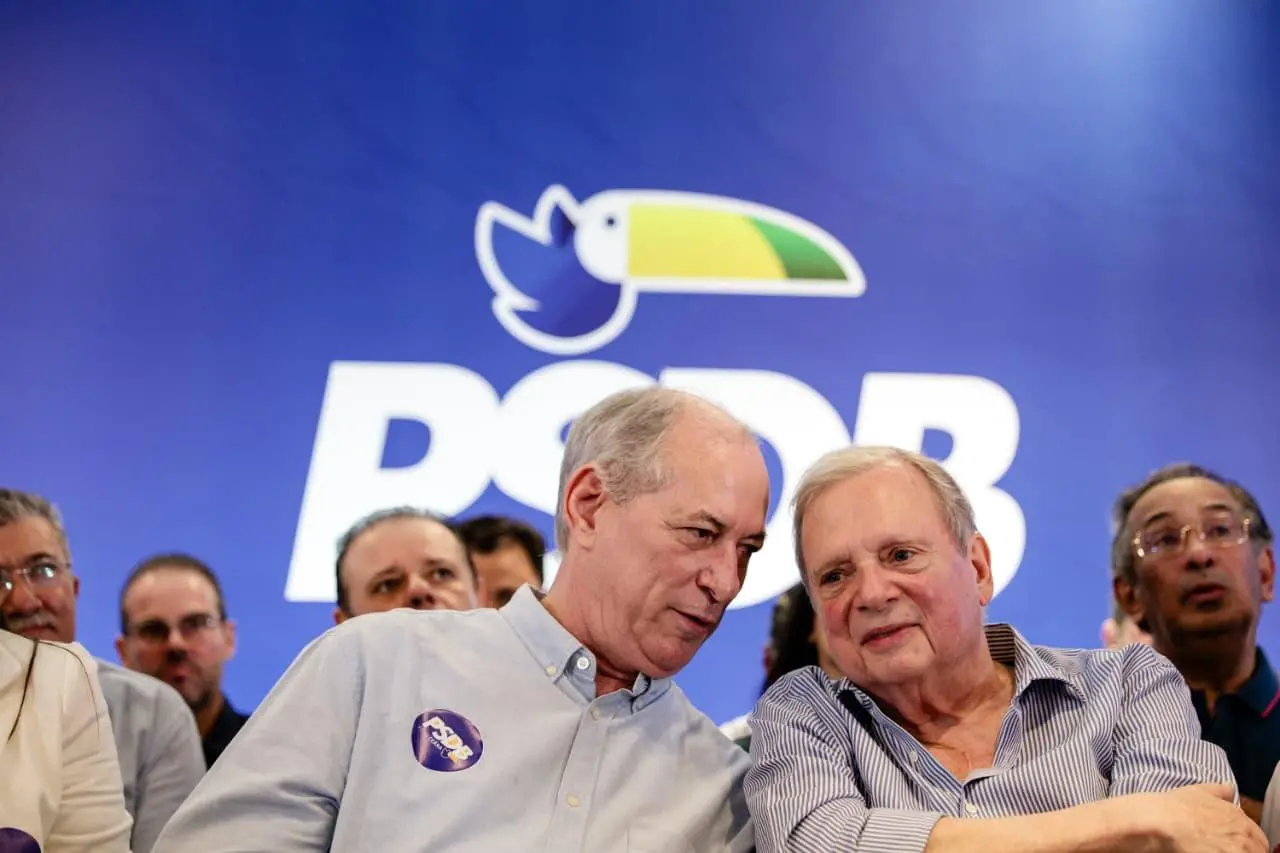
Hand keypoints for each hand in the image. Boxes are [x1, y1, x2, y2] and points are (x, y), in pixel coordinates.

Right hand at [1129, 784, 1266, 852]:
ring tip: (1214, 851)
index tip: (1235, 845)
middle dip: (1245, 850)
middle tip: (1225, 849)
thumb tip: (1230, 789)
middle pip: (1256, 851)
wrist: (1162, 820)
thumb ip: (1218, 790)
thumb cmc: (1176, 805)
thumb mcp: (1198, 790)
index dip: (1248, 843)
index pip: (1258, 838)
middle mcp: (1242, 833)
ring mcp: (1236, 850)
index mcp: (1239, 817)